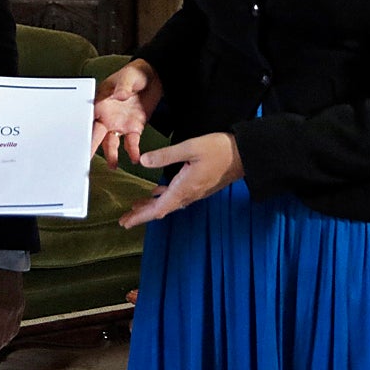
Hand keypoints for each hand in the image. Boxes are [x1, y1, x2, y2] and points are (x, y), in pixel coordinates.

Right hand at [91, 59, 162, 168]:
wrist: (154, 77)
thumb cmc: (135, 74)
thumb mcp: (129, 77)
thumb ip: (123, 87)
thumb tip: (118, 95)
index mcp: (101, 103)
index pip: (88, 119)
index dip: (81, 131)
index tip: (76, 142)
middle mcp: (107, 117)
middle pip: (96, 135)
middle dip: (90, 148)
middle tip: (84, 161)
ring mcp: (119, 124)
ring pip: (111, 143)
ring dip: (111, 154)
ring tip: (112, 165)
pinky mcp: (134, 128)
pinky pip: (131, 143)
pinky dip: (132, 152)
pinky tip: (135, 159)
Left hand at [118, 131, 242, 227]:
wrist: (245, 155)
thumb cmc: (218, 150)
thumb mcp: (190, 147)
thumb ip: (166, 155)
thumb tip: (143, 161)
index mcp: (184, 188)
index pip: (158, 208)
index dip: (140, 216)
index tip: (125, 222)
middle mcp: (189, 194)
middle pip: (161, 209)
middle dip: (142, 215)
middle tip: (125, 220)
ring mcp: (195, 192)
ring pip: (168, 204)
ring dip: (151, 206)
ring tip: (136, 207)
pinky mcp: (200, 187)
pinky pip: (177, 197)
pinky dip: (163, 197)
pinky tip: (158, 192)